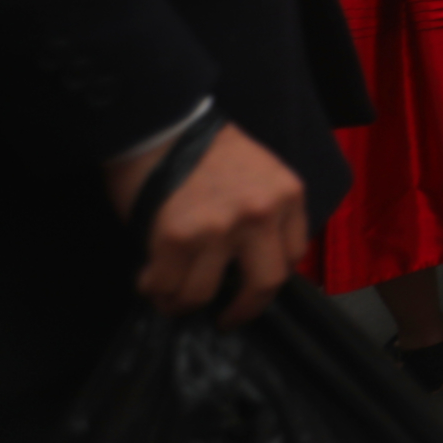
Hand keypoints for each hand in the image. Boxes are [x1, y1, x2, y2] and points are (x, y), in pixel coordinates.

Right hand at [107, 123, 306, 328]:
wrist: (164, 123)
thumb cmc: (210, 149)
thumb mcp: (262, 174)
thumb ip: (265, 216)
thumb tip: (249, 264)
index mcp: (288, 195)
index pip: (293, 256)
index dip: (269, 278)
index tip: (251, 287)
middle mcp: (260, 214)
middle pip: (264, 285)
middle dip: (242, 311)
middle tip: (226, 319)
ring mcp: (219, 228)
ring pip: (204, 293)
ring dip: (184, 303)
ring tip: (173, 300)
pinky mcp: (177, 236)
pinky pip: (167, 284)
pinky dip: (156, 291)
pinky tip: (150, 283)